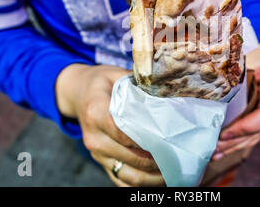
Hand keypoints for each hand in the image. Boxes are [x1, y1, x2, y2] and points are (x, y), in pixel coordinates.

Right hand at [55, 64, 164, 186]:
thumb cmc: (103, 83)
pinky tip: (160, 179)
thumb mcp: (118, 75)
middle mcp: (95, 138)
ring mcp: (97, 154)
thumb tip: (170, 95)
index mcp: (96, 113)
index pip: (125, 133)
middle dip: (158, 161)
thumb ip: (140, 85)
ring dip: (153, 178)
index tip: (172, 140)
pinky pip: (121, 181)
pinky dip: (142, 184)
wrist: (77, 92)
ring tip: (176, 171)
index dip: (149, 139)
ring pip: (128, 175)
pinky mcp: (101, 163)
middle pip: (131, 157)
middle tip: (182, 157)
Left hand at [213, 44, 259, 159]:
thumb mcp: (245, 64)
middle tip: (214, 148)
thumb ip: (233, 80)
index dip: (244, 128)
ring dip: (235, 145)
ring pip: (258, 135)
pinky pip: (257, 133)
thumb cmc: (253, 59)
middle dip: (235, 140)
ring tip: (215, 153)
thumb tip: (206, 94)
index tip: (224, 134)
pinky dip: (240, 141)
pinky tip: (224, 149)